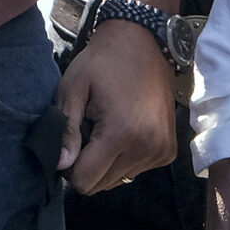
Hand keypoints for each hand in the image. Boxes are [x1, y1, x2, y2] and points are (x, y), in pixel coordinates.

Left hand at [56, 18, 177, 193]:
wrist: (142, 45)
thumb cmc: (101, 64)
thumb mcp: (72, 89)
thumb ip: (65, 130)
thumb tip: (60, 165)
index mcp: (121, 134)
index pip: (85, 181)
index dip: (69, 168)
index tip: (69, 143)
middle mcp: (146, 148)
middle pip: (101, 185)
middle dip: (87, 165)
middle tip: (86, 132)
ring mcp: (161, 152)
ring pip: (118, 180)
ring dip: (106, 162)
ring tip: (105, 127)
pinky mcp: (168, 152)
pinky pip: (135, 171)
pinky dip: (124, 158)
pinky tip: (122, 130)